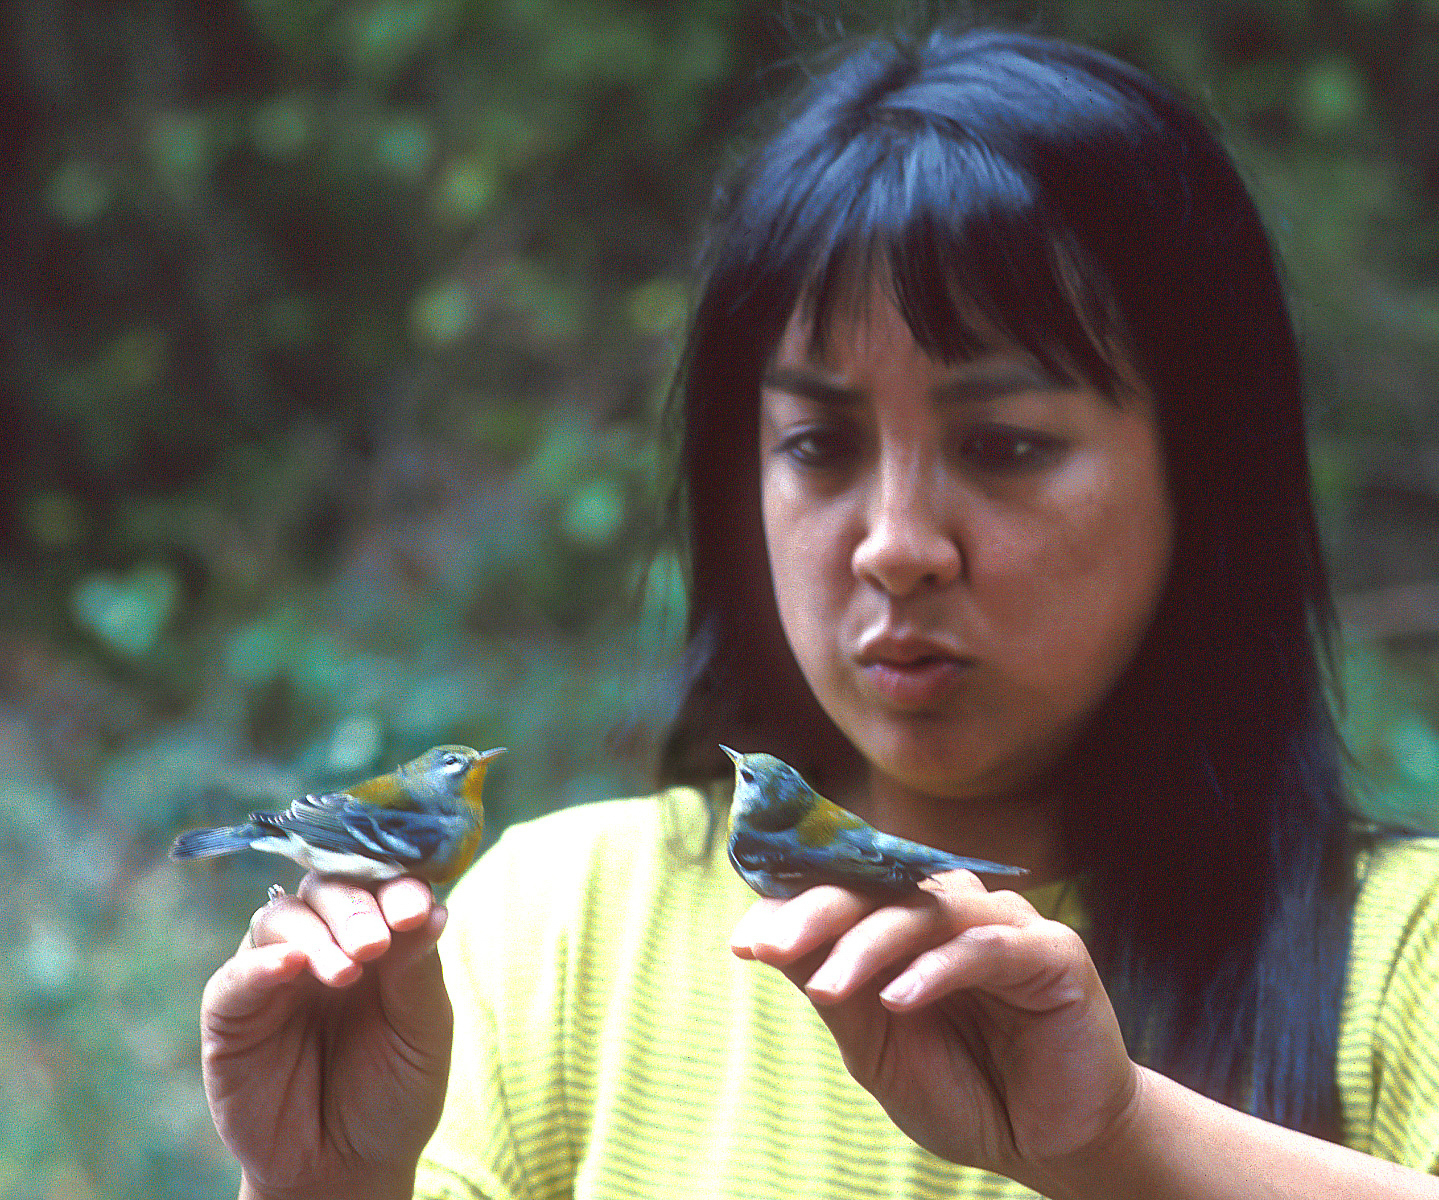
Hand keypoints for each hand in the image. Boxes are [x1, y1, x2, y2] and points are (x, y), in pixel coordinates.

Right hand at [200, 873, 452, 1199]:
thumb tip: (430, 905)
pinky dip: (262, 963)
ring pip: (282, 918)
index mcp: (379, 935)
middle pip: (329, 889)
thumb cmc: (393, 1092)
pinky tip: (292, 965)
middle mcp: (325, 940)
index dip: (397, 886)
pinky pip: (237, 974)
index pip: (382, 885)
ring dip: (318, 933)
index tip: (415, 908)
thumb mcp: (421, 1030)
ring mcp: (275, 973)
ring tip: (347, 970)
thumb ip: (418, 968)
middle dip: (356, 907)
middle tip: (377, 943)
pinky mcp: (231, 1012)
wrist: (347, 1168)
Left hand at [730, 871, 1138, 1189]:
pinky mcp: (1054, 952)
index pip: (846, 890)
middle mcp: (955, 909)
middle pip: (879, 885)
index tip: (746, 940)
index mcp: (911, 921)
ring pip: (926, 908)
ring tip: (829, 989)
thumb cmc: (963, 1090)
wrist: (1048, 1147)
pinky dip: (937, 968)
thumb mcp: (877, 1045)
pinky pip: (987, 946)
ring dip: (869, 943)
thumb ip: (834, 987)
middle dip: (818, 914)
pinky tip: (899, 998)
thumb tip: (765, 937)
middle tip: (770, 948)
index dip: (794, 904)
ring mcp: (1005, 923)